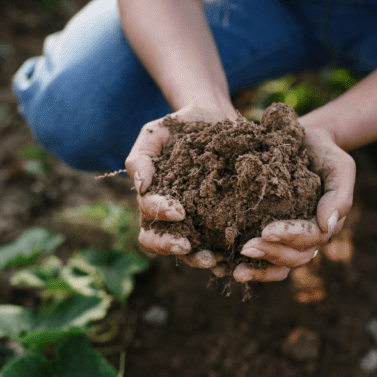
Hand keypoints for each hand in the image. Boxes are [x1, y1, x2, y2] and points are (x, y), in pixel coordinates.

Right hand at [125, 106, 234, 270]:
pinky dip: (227, 254)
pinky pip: (221, 243)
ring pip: (190, 250)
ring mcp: (197, 221)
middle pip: (162, 243)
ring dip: (199, 258)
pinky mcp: (221, 219)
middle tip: (188, 246)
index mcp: (153, 199)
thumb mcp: (155, 134)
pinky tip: (236, 256)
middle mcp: (172, 217)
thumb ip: (141, 158)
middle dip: (172, 247)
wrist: (215, 118)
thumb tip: (141, 187)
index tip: (178, 211)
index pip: (148, 217)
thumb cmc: (179, 127)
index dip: (160, 217)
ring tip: (215, 258)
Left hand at [232, 124, 354, 281]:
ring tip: (236, 270)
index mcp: (325, 223)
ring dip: (259, 269)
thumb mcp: (339, 167)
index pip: (312, 239)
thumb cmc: (324, 152)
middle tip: (246, 247)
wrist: (303, 141)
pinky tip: (225, 269)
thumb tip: (327, 227)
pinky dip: (248, 266)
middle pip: (295, 257)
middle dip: (271, 254)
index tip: (267, 230)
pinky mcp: (268, 233)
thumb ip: (339, 195)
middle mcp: (307, 236)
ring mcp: (288, 238)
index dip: (291, 237)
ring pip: (280, 265)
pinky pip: (263, 258)